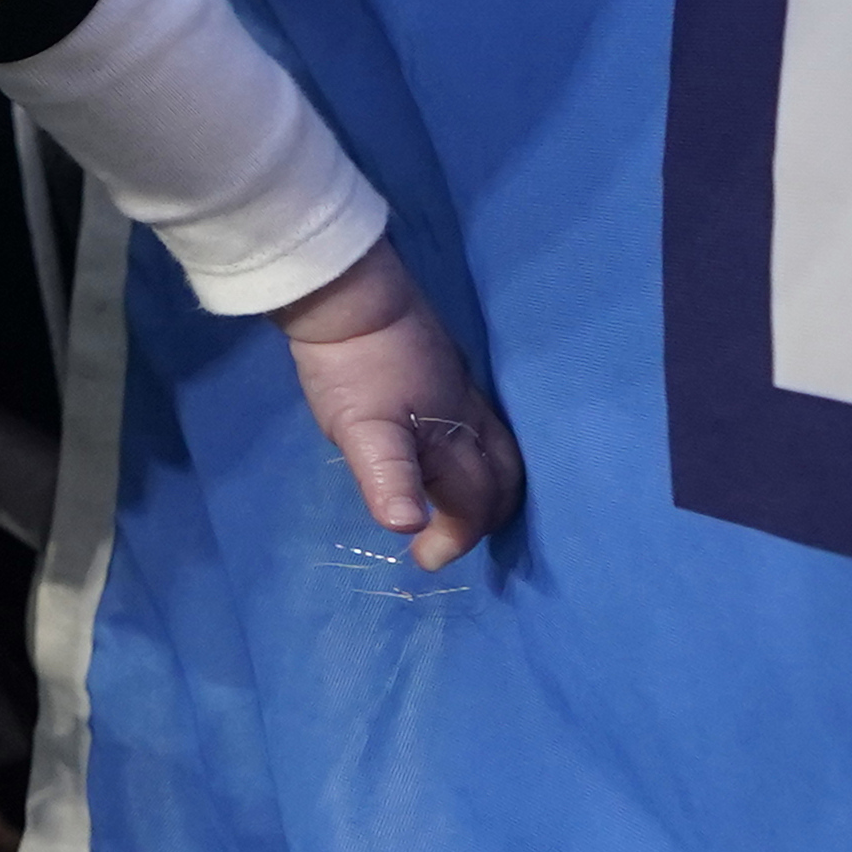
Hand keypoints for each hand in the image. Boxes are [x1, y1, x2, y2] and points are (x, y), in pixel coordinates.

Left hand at [268, 240, 522, 568]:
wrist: (346, 292)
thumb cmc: (351, 365)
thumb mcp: (361, 428)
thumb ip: (388, 478)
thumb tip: (408, 528)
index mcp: (453, 434)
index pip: (476, 500)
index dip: (458, 537)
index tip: (423, 559)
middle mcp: (469, 413)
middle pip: (505, 475)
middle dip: (489, 514)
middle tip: (452, 538)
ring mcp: (460, 388)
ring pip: (496, 447)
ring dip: (485, 484)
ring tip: (453, 505)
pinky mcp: (444, 368)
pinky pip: (477, 422)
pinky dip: (472, 453)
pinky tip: (442, 451)